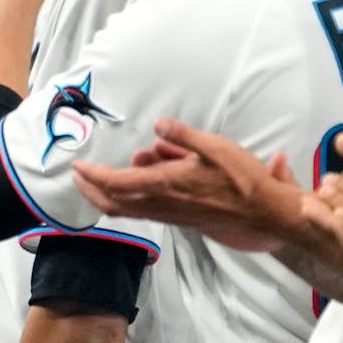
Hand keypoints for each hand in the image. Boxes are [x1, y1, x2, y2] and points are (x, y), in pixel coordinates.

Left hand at [72, 118, 301, 251]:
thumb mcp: (214, 147)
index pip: (117, 184)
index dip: (93, 177)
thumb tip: (157, 124)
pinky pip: (144, 211)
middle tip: (77, 176)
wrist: (265, 213)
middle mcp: (163, 204)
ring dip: (107, 195)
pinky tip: (133, 182)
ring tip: (98, 176)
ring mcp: (171, 214)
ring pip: (128, 210)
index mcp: (166, 185)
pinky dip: (128, 200)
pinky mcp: (180, 218)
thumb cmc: (242, 179)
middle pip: (114, 203)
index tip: (77, 166)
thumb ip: (183, 135)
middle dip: (91, 191)